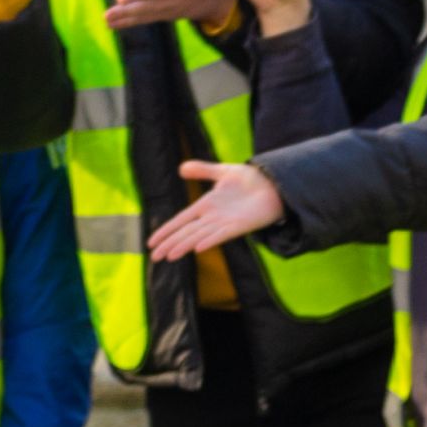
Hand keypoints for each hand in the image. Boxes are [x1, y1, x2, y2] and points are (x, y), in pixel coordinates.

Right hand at [146, 158, 282, 262]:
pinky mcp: (239, 226)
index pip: (181, 220)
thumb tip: (181, 168)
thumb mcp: (223, 172)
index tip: (151, 242)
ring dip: (184, 246)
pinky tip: (197, 249)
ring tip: (169, 256)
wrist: (275, 185)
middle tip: (154, 257)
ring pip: (199, 236)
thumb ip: (203, 170)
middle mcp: (213, 217)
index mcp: (206, 205)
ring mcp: (225, 223)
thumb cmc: (251, 180)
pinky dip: (209, 241)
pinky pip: (221, 235)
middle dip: (170, 244)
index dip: (166, 230)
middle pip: (186, 232)